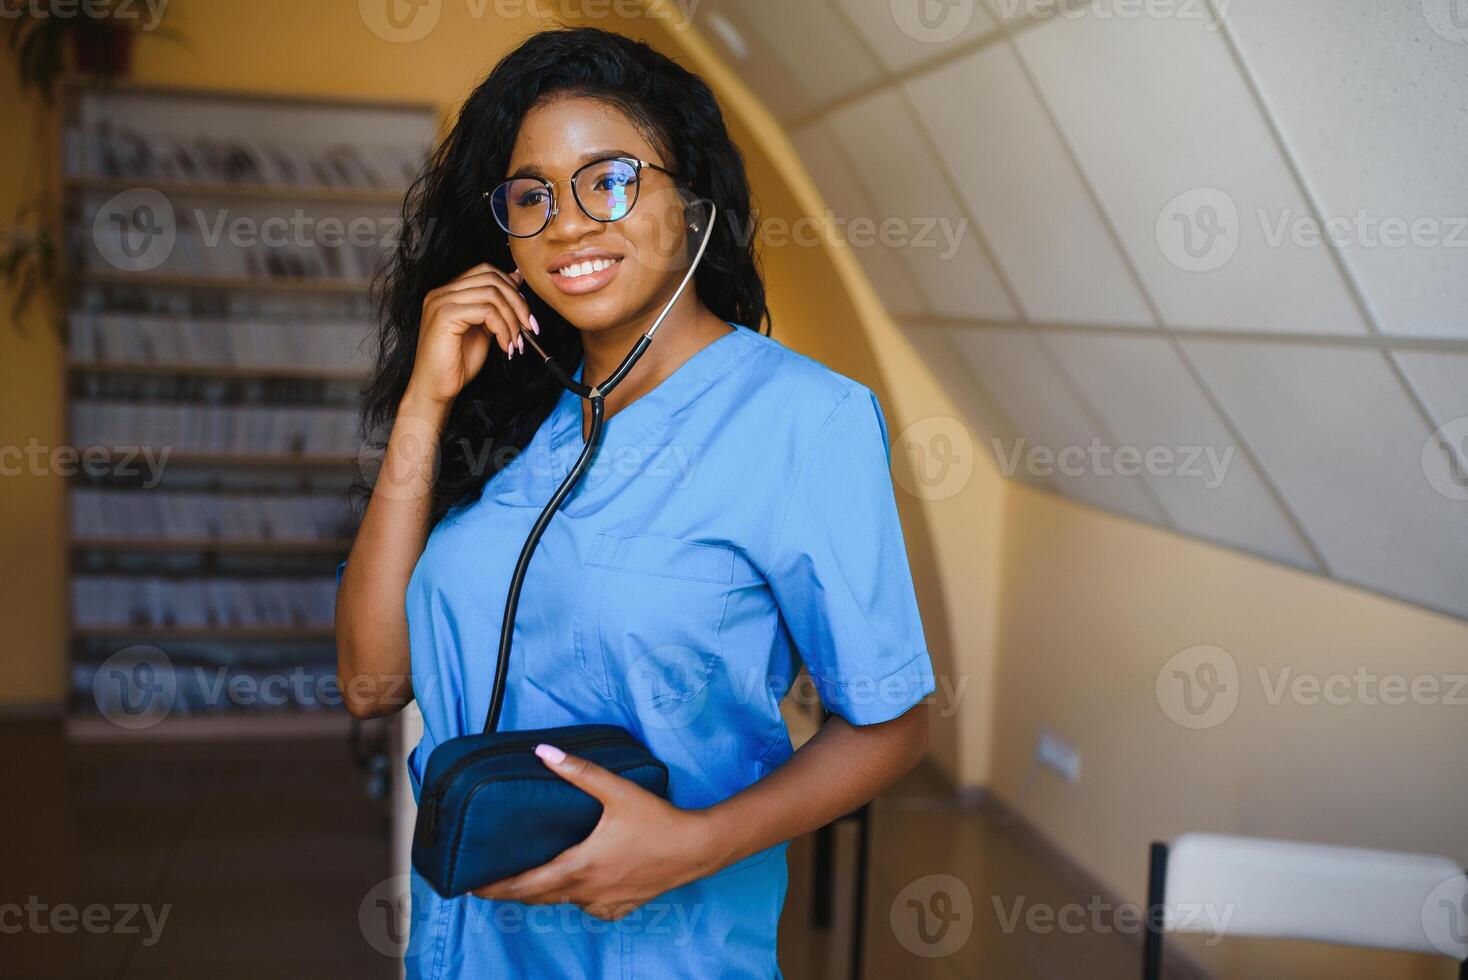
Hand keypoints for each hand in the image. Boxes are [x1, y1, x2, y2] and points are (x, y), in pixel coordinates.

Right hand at [404, 262, 538, 408]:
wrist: (436, 388)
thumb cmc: (457, 363)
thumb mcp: (484, 329)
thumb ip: (496, 306)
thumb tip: (517, 280)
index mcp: (450, 292)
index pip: (487, 271)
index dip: (512, 289)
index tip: (526, 315)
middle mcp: (442, 292)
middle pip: (491, 278)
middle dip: (518, 302)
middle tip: (529, 328)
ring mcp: (441, 301)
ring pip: (492, 294)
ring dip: (512, 319)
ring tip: (516, 342)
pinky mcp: (444, 315)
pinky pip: (486, 311)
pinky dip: (503, 329)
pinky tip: (505, 346)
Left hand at [471, 744, 730, 919]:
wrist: (696, 848)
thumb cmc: (657, 820)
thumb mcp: (617, 790)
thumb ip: (578, 771)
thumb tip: (542, 752)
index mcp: (579, 866)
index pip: (526, 885)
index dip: (497, 888)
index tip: (473, 886)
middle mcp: (586, 891)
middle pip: (538, 898)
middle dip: (513, 892)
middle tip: (492, 882)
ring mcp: (604, 903)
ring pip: (563, 903)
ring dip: (544, 894)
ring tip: (529, 880)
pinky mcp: (620, 907)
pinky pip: (589, 908)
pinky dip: (576, 898)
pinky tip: (579, 885)